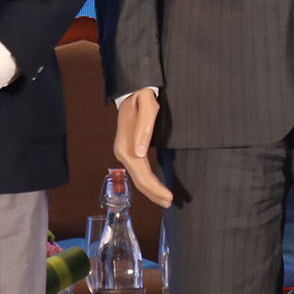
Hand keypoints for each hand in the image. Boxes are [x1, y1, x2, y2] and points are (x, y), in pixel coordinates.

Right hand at [114, 88, 173, 206]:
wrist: (132, 90)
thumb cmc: (142, 96)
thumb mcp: (147, 105)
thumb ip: (145, 127)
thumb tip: (139, 152)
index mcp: (126, 146)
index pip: (142, 175)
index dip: (155, 188)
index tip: (170, 196)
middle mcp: (123, 152)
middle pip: (139, 181)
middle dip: (154, 194)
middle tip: (170, 202)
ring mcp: (125, 153)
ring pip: (138, 178)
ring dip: (151, 191)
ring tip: (165, 200)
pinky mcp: (129, 151)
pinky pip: (139, 172)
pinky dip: (148, 182)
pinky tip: (156, 187)